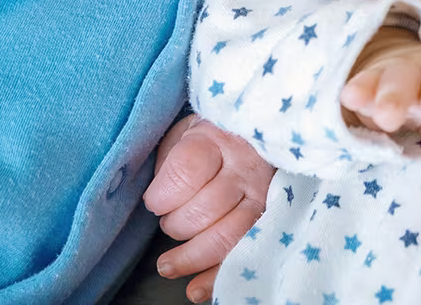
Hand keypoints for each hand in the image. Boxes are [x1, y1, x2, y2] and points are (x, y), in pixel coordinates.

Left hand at [143, 114, 270, 302]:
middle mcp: (243, 169)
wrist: (258, 133)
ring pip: (227, 235)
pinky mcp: (269, 219)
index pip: (187, 172)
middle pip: (205, 209)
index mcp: (216, 139)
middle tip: (168, 220)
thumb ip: (168, 159)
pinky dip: (218, 276)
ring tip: (167, 266)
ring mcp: (260, 196)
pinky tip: (196, 290)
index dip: (163, 195)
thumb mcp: (185, 130)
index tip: (154, 202)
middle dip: (176, 224)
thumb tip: (151, 199)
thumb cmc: (211, 134)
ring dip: (192, 257)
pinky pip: (245, 252)